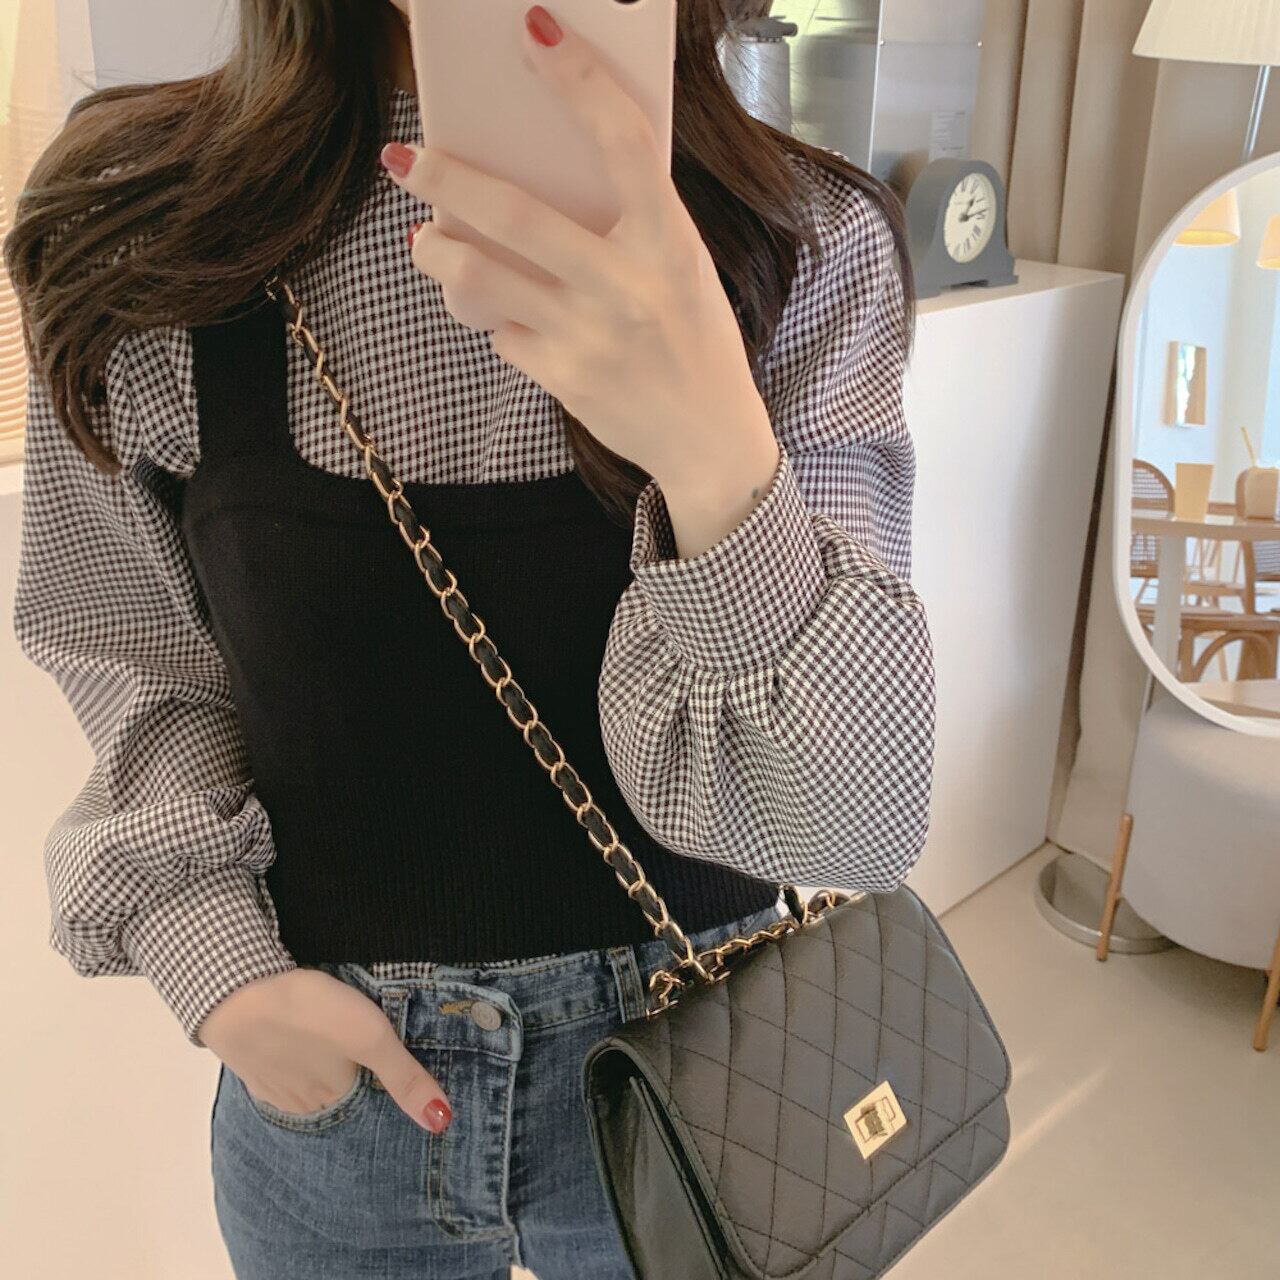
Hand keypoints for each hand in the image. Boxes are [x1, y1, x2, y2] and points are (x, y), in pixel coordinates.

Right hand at [197, 968, 451, 1133]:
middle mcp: (303, 1104)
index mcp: (334, 1098)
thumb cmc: (311, 1014)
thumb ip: (405, 1077)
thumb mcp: (370, 1038)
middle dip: (349, 1082)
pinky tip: (294, 1050)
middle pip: (336, 1097)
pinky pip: (278, 1074)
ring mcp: (271, 1087)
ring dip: (318, 1074)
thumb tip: (442, 1124)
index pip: (366, 1103)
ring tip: (331, 1053)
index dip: (378, 1087)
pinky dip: (290, 1065)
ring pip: (306, 1087)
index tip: (385, 1075)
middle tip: (359, 1058)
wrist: (235, 995)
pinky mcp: (248, 1066)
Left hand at [378, 4, 776, 492]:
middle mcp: (629, 287)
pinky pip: (503, 331)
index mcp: (671, 243)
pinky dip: (494, 314)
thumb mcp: (682, 268)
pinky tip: (502, 312)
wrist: (709, 440)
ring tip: (423, 240)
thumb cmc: (695, 339)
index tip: (534, 31)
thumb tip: (540, 174)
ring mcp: (591, 336)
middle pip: (517, 215)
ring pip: (483, 275)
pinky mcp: (564, 379)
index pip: (624, 143)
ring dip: (437, 250)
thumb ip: (629, 224)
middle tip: (404, 157)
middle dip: (448, 178)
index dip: (579, 81)